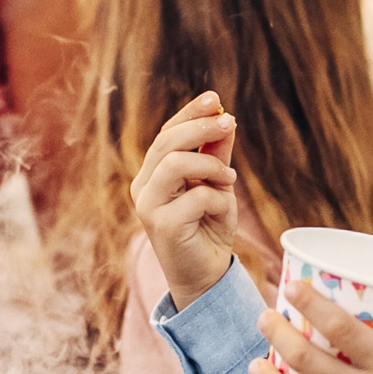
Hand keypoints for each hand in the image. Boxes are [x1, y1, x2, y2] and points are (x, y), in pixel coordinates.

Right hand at [129, 94, 240, 311]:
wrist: (206, 275)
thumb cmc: (208, 228)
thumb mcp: (217, 185)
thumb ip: (216, 155)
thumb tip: (225, 119)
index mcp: (153, 173)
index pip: (167, 134)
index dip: (189, 114)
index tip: (214, 99)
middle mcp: (143, 186)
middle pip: (167, 143)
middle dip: (201, 128)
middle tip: (229, 123)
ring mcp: (147, 206)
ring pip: (176, 163)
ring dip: (211, 166)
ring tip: (229, 179)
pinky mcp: (160, 225)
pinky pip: (195, 196)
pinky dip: (217, 198)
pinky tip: (223, 209)